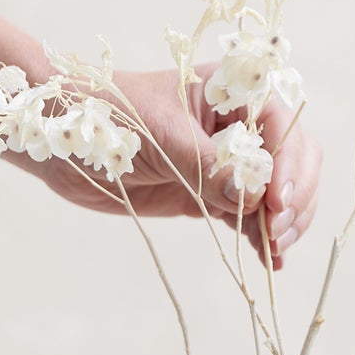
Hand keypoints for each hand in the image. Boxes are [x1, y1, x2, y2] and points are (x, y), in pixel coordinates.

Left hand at [21, 64, 320, 269]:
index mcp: (232, 93)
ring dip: (284, 221)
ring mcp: (226, 163)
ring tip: (276, 251)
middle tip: (277, 231)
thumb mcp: (162, 137)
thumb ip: (209, 167)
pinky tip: (271, 262)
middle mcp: (237, 126)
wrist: (61, 139)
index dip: (287, 164)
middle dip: (293, 196)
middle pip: (291, 160)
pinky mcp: (210, 194)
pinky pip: (248, 216)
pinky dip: (261, 238)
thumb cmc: (108, 114)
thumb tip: (255, 198)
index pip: (281, 127)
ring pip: (276, 193)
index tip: (275, 201)